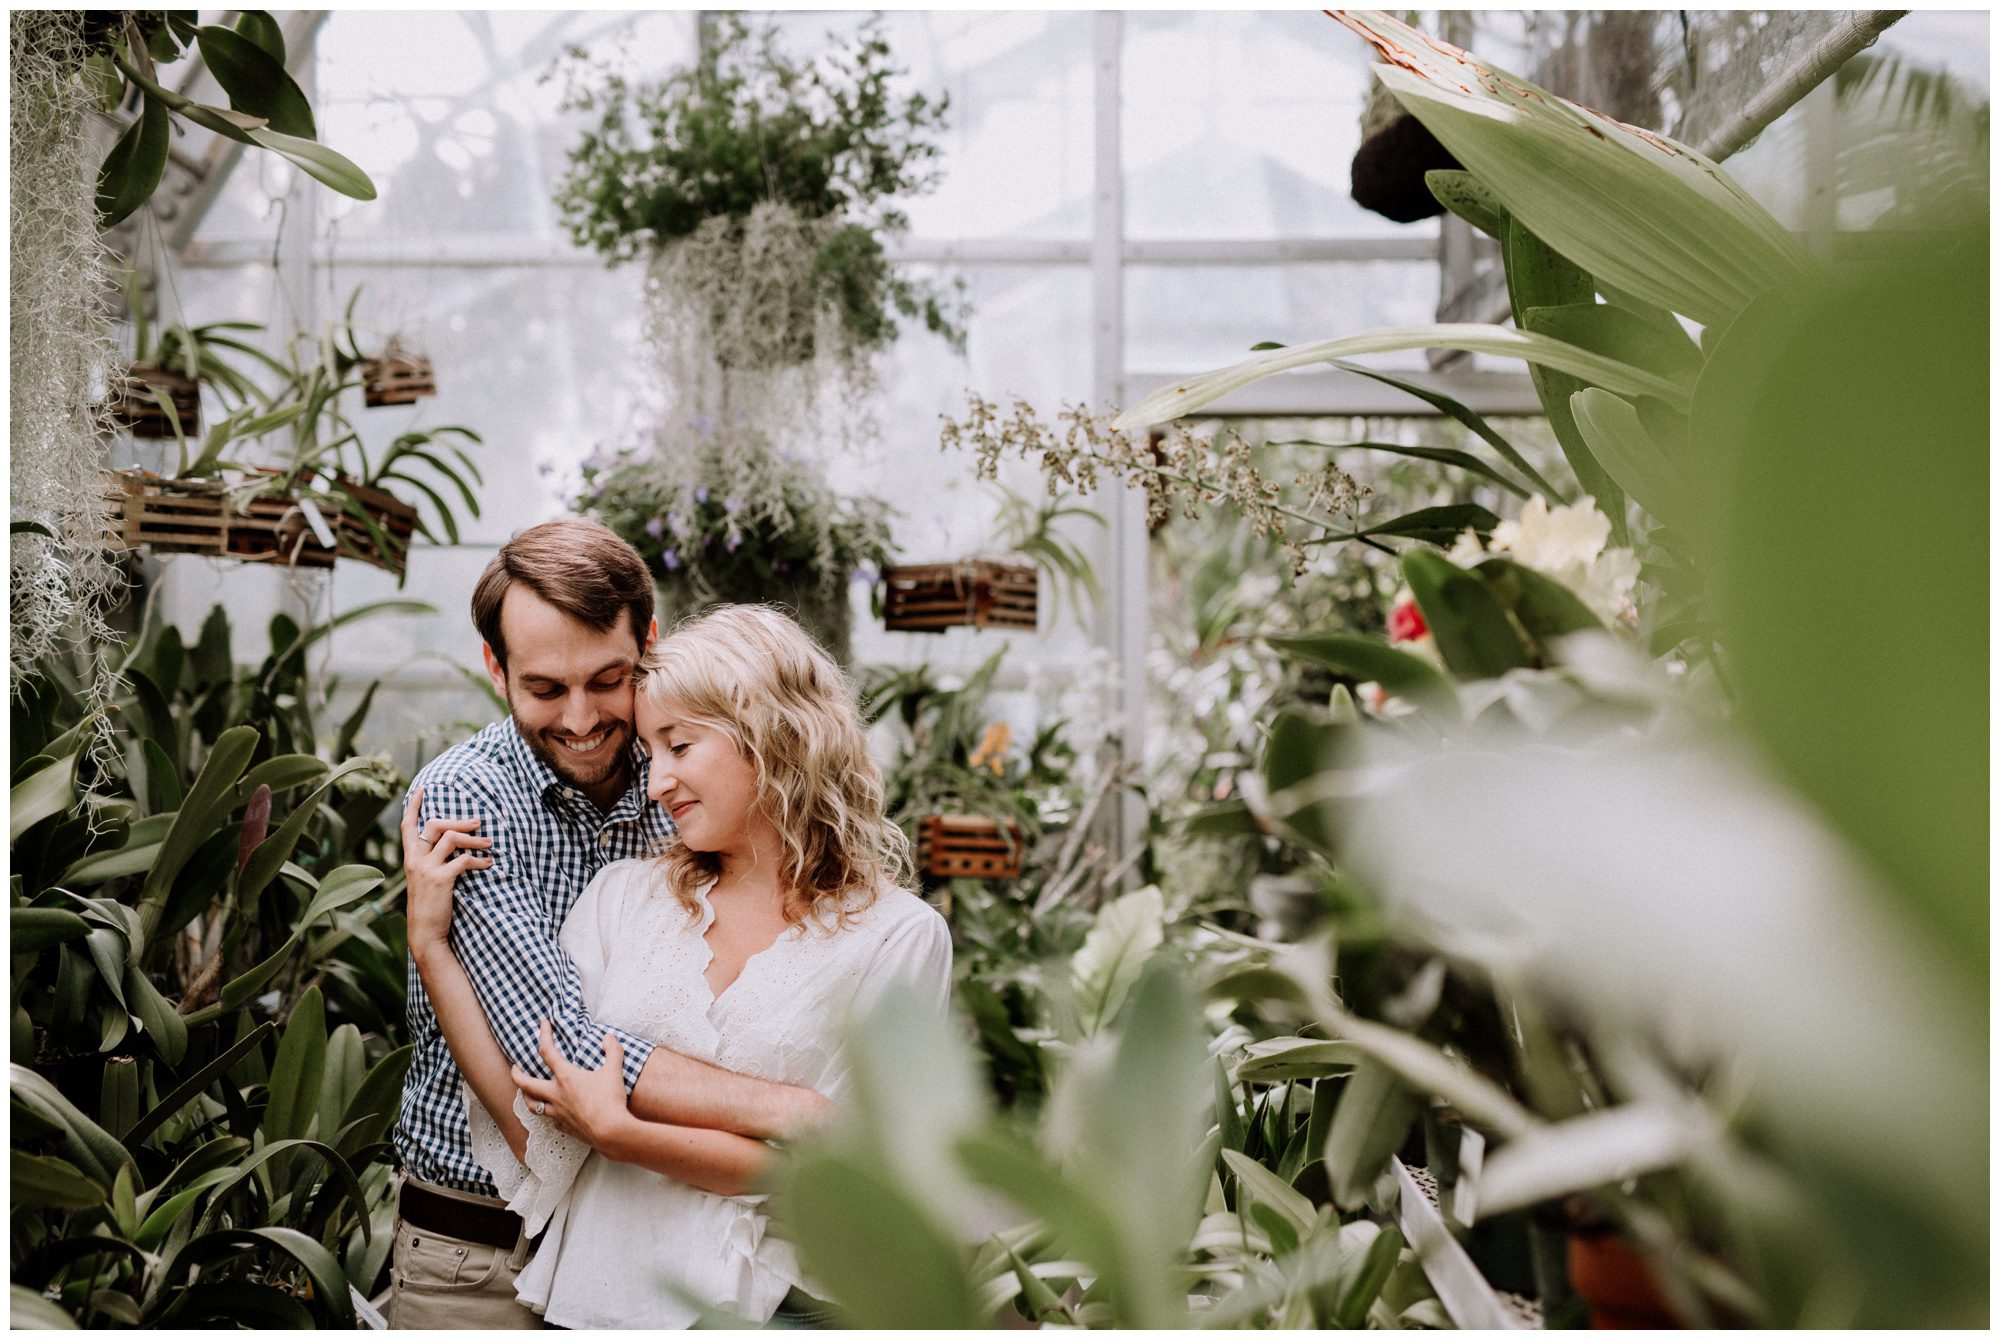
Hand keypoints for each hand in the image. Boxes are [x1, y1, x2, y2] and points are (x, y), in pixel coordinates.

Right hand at [400, 785, 492, 957]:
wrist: (425, 933)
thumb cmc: (429, 908)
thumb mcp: (424, 881)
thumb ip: (431, 863)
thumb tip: (453, 847)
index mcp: (410, 859)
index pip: (407, 827)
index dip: (413, 807)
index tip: (420, 790)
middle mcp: (415, 860)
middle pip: (434, 825)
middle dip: (458, 820)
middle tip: (478, 822)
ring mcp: (426, 869)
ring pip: (451, 838)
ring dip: (474, 839)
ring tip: (489, 843)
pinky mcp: (440, 878)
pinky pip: (463, 860)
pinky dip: (479, 860)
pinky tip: (488, 865)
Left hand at [512, 1020, 633, 1150]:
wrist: (611, 1132)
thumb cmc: (611, 1100)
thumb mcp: (614, 1070)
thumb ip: (612, 1050)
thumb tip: (608, 1037)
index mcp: (566, 1077)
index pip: (548, 1052)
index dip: (544, 1035)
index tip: (543, 1025)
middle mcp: (556, 1095)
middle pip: (527, 1084)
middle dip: (517, 1074)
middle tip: (513, 1068)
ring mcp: (558, 1113)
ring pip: (533, 1105)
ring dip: (527, 1097)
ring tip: (526, 1093)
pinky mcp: (565, 1127)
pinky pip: (551, 1120)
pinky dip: (550, 1115)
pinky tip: (554, 1114)